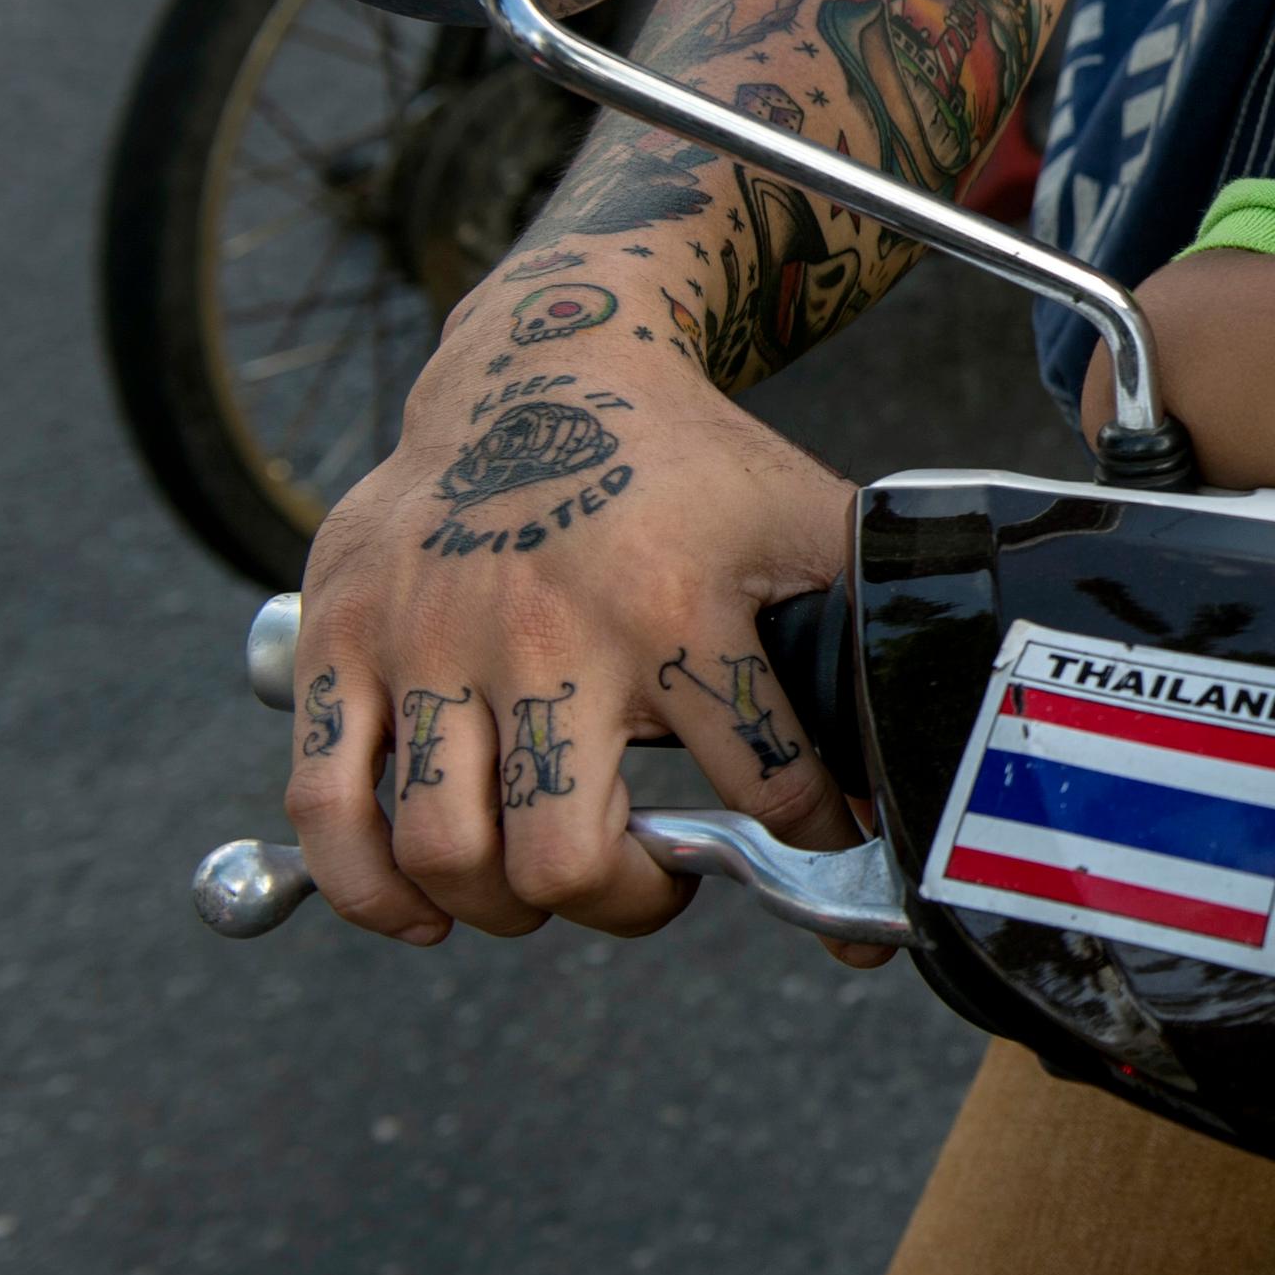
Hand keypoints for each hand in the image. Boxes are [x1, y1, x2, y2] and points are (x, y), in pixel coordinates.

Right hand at [284, 305, 869, 957]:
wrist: (545, 366)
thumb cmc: (687, 466)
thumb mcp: (805, 518)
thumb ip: (874, 619)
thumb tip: (948, 726)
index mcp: (674, 604)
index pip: (762, 787)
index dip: (808, 841)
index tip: (812, 850)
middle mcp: (544, 630)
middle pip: (564, 859)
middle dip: (623, 903)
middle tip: (651, 883)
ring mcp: (430, 640)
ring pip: (447, 851)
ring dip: (507, 906)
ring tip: (554, 882)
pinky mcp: (342, 641)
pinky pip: (326, 806)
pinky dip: (369, 886)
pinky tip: (426, 908)